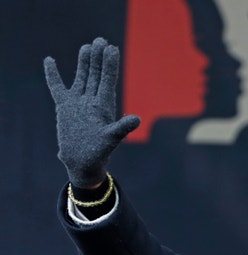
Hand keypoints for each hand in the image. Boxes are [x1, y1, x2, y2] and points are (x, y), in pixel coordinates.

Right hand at [44, 37, 139, 187]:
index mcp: (104, 105)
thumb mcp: (111, 139)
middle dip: (99, 58)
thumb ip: (122, 128)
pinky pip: (57, 87)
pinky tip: (50, 60)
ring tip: (87, 46)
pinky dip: (53, 75)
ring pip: (82, 77)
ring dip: (84, 62)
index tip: (111, 48)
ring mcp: (78, 102)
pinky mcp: (64, 107)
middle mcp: (92, 100)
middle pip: (96, 74)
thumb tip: (136, 119)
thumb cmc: (99, 152)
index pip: (108, 80)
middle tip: (101, 40)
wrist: (82, 161)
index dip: (110, 64)